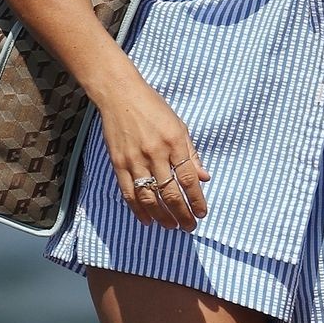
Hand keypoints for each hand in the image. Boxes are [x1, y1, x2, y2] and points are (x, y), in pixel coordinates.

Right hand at [95, 69, 209, 231]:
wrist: (120, 95)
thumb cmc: (153, 108)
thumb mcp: (179, 126)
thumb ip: (192, 154)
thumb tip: (205, 177)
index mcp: (174, 143)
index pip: (188, 179)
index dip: (196, 200)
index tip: (202, 213)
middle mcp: (155, 153)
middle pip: (170, 192)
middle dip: (181, 213)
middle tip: (189, 227)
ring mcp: (135, 159)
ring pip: (149, 197)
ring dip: (161, 216)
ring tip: (171, 227)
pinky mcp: (118, 163)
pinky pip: (129, 192)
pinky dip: (138, 209)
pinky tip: (147, 220)